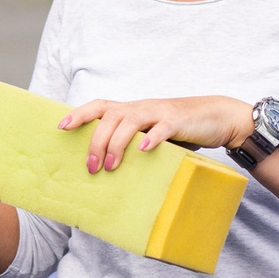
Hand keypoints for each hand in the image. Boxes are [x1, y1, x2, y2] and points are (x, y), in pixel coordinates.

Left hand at [59, 96, 255, 173]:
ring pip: (130, 120)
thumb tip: (107, 171)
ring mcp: (159, 112)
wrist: (217, 116)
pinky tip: (144, 149)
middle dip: (96, 142)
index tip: (61, 127)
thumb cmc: (178, 129)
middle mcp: (141, 107)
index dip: (79, 114)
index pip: (99, 106)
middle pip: (109, 116)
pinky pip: (162, 127)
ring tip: (112, 166)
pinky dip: (151, 137)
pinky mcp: (178, 121)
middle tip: (91, 167)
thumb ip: (131, 145)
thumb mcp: (150, 134)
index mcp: (131, 110)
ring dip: (117, 143)